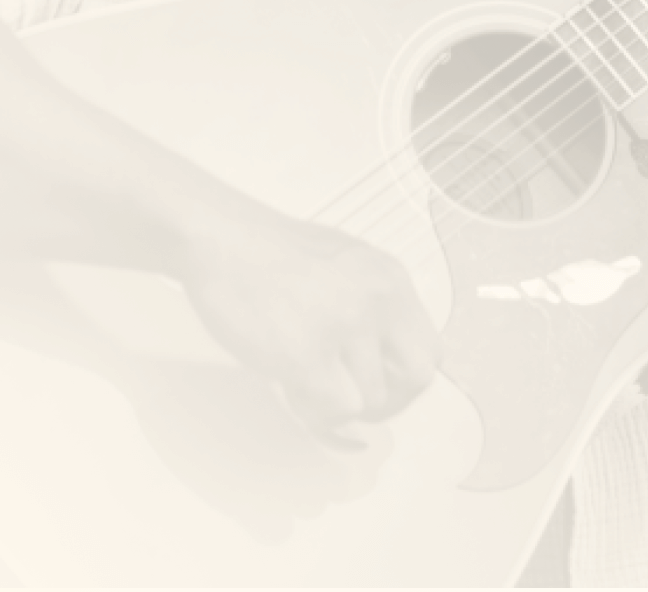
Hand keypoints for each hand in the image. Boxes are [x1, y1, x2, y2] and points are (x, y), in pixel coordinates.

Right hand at [179, 206, 440, 446]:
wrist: (218, 238)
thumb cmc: (268, 254)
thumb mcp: (344, 267)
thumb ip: (372, 310)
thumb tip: (380, 366)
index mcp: (388, 278)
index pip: (429, 351)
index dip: (403, 377)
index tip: (375, 382)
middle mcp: (376, 298)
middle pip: (416, 379)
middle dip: (386, 400)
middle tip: (348, 395)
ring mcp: (344, 324)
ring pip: (370, 401)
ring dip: (336, 403)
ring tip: (302, 377)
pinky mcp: (307, 351)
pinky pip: (335, 409)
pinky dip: (315, 411)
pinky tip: (291, 386)